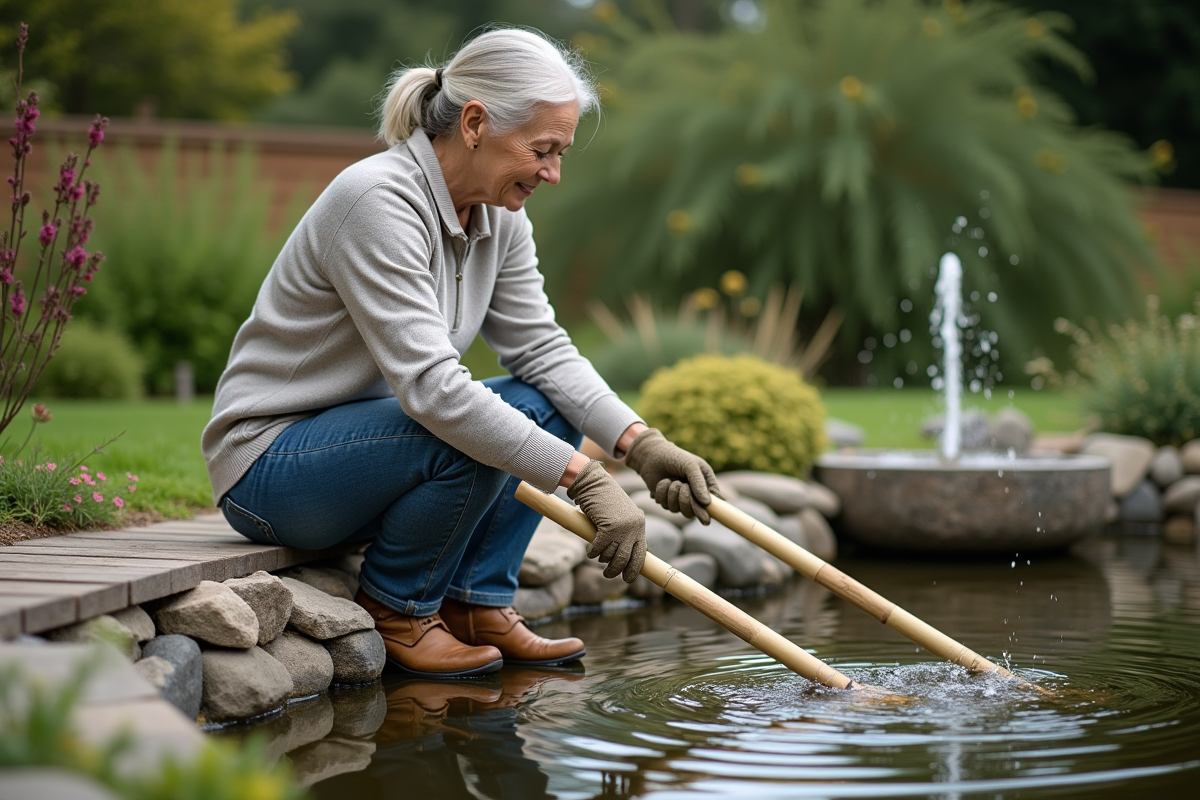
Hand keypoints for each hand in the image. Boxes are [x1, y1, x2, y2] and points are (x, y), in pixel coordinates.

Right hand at [566, 460, 646, 582]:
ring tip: (597, 556)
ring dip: (603, 559)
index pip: (641, 554)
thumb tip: (628, 554)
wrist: (594, 481)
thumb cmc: (604, 499)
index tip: (627, 578)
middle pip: (626, 559)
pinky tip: (590, 551)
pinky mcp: (609, 526)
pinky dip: (594, 552)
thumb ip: (626, 532)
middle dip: (616, 570)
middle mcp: (634, 527)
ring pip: (612, 554)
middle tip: (608, 574)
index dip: (634, 569)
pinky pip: (600, 548)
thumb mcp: (621, 515)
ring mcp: (623, 527)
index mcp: (639, 525)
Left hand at [624, 428, 720, 523]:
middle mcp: (694, 495)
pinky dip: (662, 492)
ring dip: (672, 493)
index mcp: (705, 485)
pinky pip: (664, 504)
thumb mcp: (690, 465)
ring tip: (670, 480)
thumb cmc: (675, 457)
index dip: (707, 512)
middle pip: (692, 512)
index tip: (705, 520)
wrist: (653, 454)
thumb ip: (699, 483)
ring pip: (676, 509)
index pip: (709, 504)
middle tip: (681, 485)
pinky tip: (662, 482)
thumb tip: (706, 502)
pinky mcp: (665, 500)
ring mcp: (679, 499)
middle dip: (685, 499)